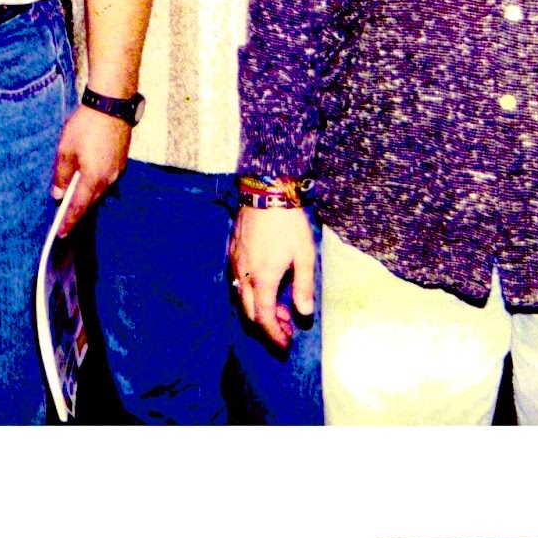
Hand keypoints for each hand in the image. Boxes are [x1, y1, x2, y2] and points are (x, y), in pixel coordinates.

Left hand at [50, 106, 131, 236]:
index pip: (79, 207)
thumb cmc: (85, 126)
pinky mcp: (121, 160)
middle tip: (65, 219)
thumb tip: (58, 194)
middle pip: (91, 200)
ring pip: (99, 189)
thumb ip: (61, 174)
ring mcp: (117, 170)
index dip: (69, 221)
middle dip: (78, 210)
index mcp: (93, 179)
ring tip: (73, 200)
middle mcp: (109, 179)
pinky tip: (86, 179)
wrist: (112, 105)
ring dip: (86, 195)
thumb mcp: (65, 150)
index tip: (61, 232)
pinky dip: (94, 183)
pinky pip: (106, 178)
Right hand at [228, 205, 315, 348]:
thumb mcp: (305, 255)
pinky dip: (252, 292)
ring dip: (259, 309)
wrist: (266, 192)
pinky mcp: (232, 252)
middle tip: (286, 329)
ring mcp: (235, 263)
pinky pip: (238, 281)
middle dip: (267, 326)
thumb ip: (304, 286)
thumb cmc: (289, 224)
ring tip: (279, 308)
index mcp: (263, 279)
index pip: (264, 318)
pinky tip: (266, 286)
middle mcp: (244, 275)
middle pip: (249, 312)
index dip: (274, 335)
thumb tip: (303, 313)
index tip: (285, 344)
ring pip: (242, 297)